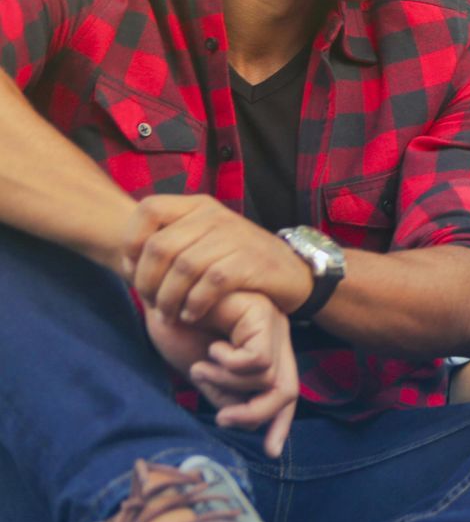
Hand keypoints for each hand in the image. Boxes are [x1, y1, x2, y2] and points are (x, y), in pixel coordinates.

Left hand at [127, 195, 312, 322]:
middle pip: (160, 246)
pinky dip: (194, 303)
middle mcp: (214, 216)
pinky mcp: (250, 262)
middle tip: (151, 303)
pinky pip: (210, 283)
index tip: (131, 270)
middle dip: (147, 282)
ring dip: (168, 298)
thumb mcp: (205, 240)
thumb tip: (126, 264)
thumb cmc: (238, 262)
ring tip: (169, 315)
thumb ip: (172, 242)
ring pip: (183, 267)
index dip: (131, 241)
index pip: (148, 209)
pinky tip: (192, 315)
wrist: (292, 272)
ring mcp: (234, 237)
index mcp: (198, 206)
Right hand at [145, 290, 298, 457]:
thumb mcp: (205, 373)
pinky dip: (229, 365)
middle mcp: (276, 338)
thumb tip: (245, 420)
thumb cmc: (179, 329)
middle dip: (255, 414)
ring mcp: (273, 324)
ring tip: (201, 366)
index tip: (271, 451)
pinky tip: (211, 349)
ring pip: (267, 378)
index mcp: (266, 351)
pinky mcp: (263, 314)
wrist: (160, 293)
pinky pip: (257, 360)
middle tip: (222, 420)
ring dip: (227, 383)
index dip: (280, 423)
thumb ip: (227, 395)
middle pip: (286, 392)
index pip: (284, 393)